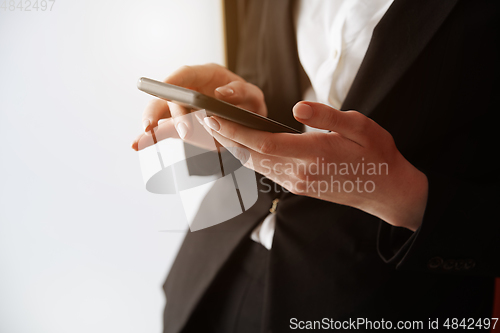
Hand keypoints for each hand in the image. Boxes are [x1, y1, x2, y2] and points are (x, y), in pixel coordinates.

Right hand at [131, 63, 266, 150]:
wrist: (246, 123)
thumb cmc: (248, 105)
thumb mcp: (252, 96)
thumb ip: (240, 92)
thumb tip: (221, 93)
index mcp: (206, 76)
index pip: (186, 74)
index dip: (175, 79)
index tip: (166, 87)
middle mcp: (189, 90)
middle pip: (172, 97)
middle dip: (175, 113)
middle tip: (184, 131)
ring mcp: (182, 108)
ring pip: (160, 111)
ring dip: (153, 122)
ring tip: (147, 132)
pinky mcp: (179, 125)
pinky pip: (161, 130)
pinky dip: (148, 138)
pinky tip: (136, 144)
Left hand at [202, 101, 427, 230]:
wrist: (386, 191)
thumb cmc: (376, 155)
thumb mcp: (360, 126)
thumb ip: (326, 117)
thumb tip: (296, 108)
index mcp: (313, 154)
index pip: (261, 143)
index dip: (234, 131)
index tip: (214, 117)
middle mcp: (299, 173)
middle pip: (251, 156)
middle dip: (226, 138)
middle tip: (206, 120)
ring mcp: (297, 183)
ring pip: (256, 166)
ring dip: (234, 149)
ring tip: (220, 130)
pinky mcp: (299, 188)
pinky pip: (266, 172)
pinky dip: (250, 158)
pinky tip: (244, 147)